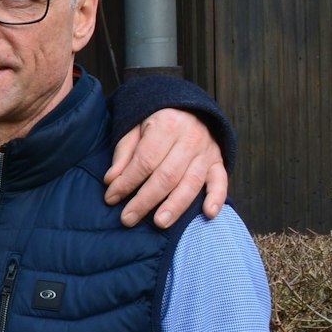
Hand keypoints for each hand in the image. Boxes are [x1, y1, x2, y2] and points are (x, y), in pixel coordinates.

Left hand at [104, 107, 227, 227]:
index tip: (111, 198)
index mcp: (167, 126)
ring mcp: (207, 151)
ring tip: (160, 223)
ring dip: (175, 206)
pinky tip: (209, 213)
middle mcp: (190, 138)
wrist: (189, 108)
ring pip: (191, 183)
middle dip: (145, 200)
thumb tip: (111, 181)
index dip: (126, 182)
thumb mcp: (135, 129)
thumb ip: (124, 154)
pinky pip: (221, 181)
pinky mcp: (219, 161)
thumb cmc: (157, 123)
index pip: (145, 161)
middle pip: (166, 176)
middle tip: (128, 219)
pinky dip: (217, 198)